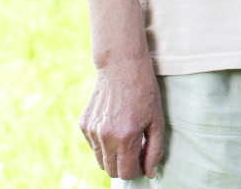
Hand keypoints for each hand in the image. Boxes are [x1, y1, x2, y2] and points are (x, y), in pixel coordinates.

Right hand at [80, 53, 164, 179]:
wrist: (122, 67)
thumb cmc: (145, 92)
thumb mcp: (157, 120)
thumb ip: (155, 150)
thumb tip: (150, 173)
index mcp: (126, 137)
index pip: (126, 173)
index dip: (136, 171)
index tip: (143, 162)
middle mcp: (105, 137)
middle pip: (111, 171)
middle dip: (125, 167)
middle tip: (137, 151)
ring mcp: (91, 131)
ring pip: (100, 161)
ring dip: (114, 157)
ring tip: (128, 139)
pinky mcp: (83, 125)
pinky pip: (93, 146)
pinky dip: (104, 145)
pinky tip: (115, 127)